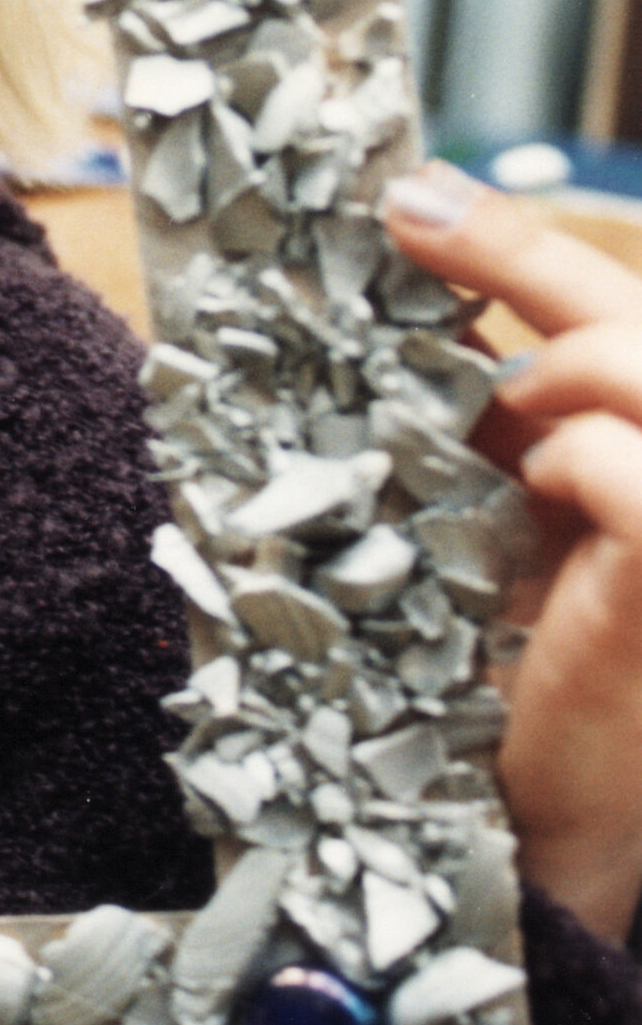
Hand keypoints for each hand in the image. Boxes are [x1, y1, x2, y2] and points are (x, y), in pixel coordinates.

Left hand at [382, 164, 641, 945]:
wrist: (536, 832)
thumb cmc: (511, 674)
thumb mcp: (498, 511)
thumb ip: (494, 417)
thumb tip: (407, 289)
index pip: (621, 309)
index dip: (521, 237)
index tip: (414, 193)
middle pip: (634, 319)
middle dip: (518, 253)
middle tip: (406, 223)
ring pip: (636, 368)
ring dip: (539, 382)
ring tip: (490, 445)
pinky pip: (629, 467)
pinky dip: (565, 463)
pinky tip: (533, 504)